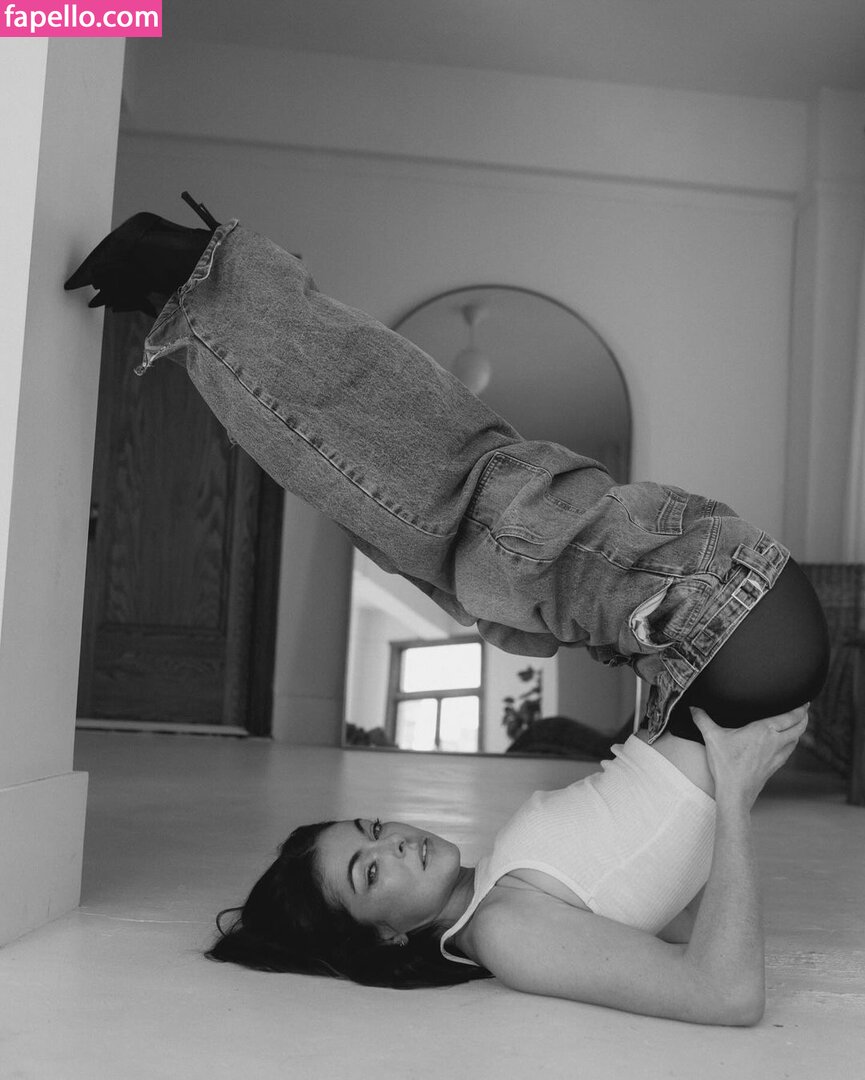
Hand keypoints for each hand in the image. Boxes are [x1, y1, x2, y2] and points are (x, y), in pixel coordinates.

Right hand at [691, 704, 808, 810]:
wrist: (735, 793)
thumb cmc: (726, 765)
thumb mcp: (712, 738)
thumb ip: (702, 719)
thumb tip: (693, 707)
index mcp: (765, 730)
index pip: (790, 717)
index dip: (801, 708)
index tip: (804, 701)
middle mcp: (776, 742)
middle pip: (800, 727)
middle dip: (804, 717)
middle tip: (804, 709)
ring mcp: (777, 756)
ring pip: (796, 740)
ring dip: (799, 730)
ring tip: (797, 723)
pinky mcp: (774, 767)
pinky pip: (789, 751)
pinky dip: (791, 743)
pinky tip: (785, 743)